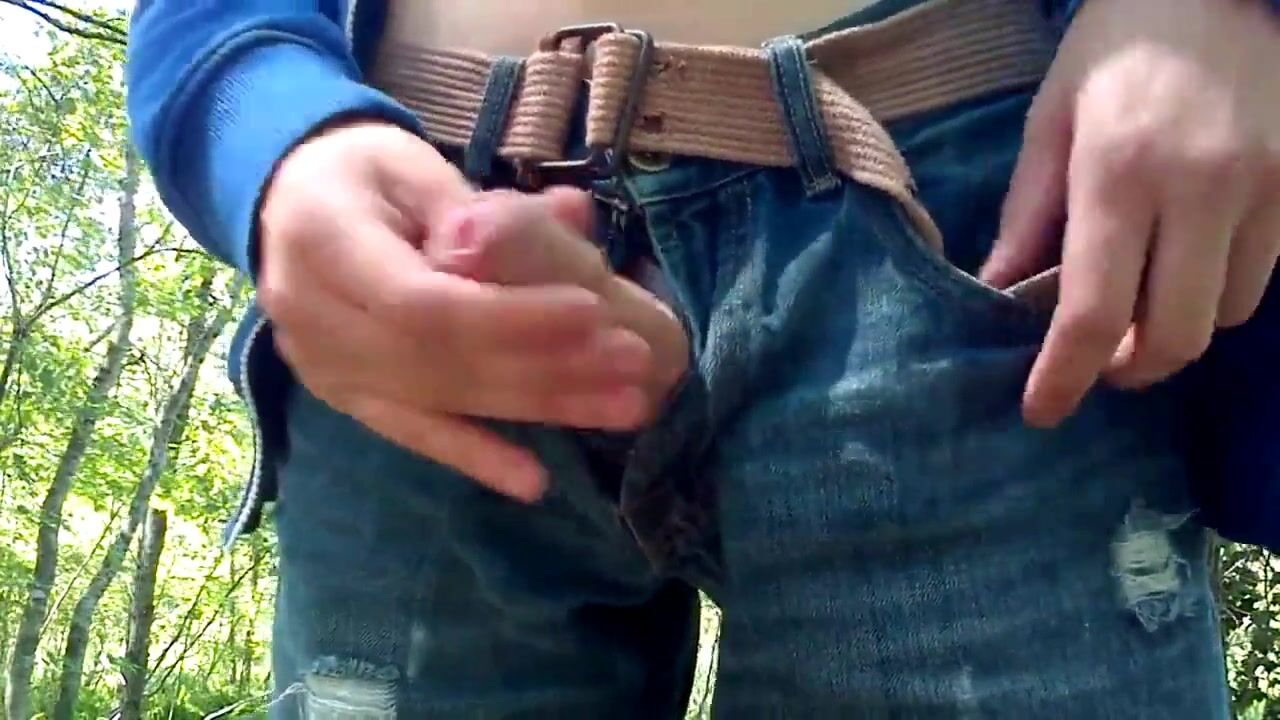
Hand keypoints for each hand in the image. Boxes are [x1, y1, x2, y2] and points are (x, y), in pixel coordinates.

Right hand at [257, 121, 655, 499]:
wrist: (285, 204)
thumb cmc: (360, 174)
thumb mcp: (410, 163)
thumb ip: (482, 204)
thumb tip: (571, 215)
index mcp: (322, 243)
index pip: (425, 302)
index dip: (510, 316)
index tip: (592, 310)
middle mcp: (313, 319)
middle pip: (441, 361)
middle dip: (543, 368)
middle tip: (631, 365)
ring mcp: (323, 369)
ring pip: (439, 400)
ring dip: (534, 408)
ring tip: (619, 407)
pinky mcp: (343, 397)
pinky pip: (414, 433)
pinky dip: (475, 455)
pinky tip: (534, 480)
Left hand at [981, 0, 1279, 426]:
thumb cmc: (1114, 53)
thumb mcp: (1050, 124)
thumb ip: (1026, 219)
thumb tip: (994, 299)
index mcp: (1119, 172)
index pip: (1093, 309)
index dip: (1064, 376)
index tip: (1040, 412)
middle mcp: (1200, 190)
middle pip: (1172, 337)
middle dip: (1126, 370)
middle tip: (1093, 363)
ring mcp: (1263, 193)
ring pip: (1222, 318)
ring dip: (1171, 333)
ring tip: (1136, 308)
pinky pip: (1259, 283)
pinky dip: (1213, 298)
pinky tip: (1181, 271)